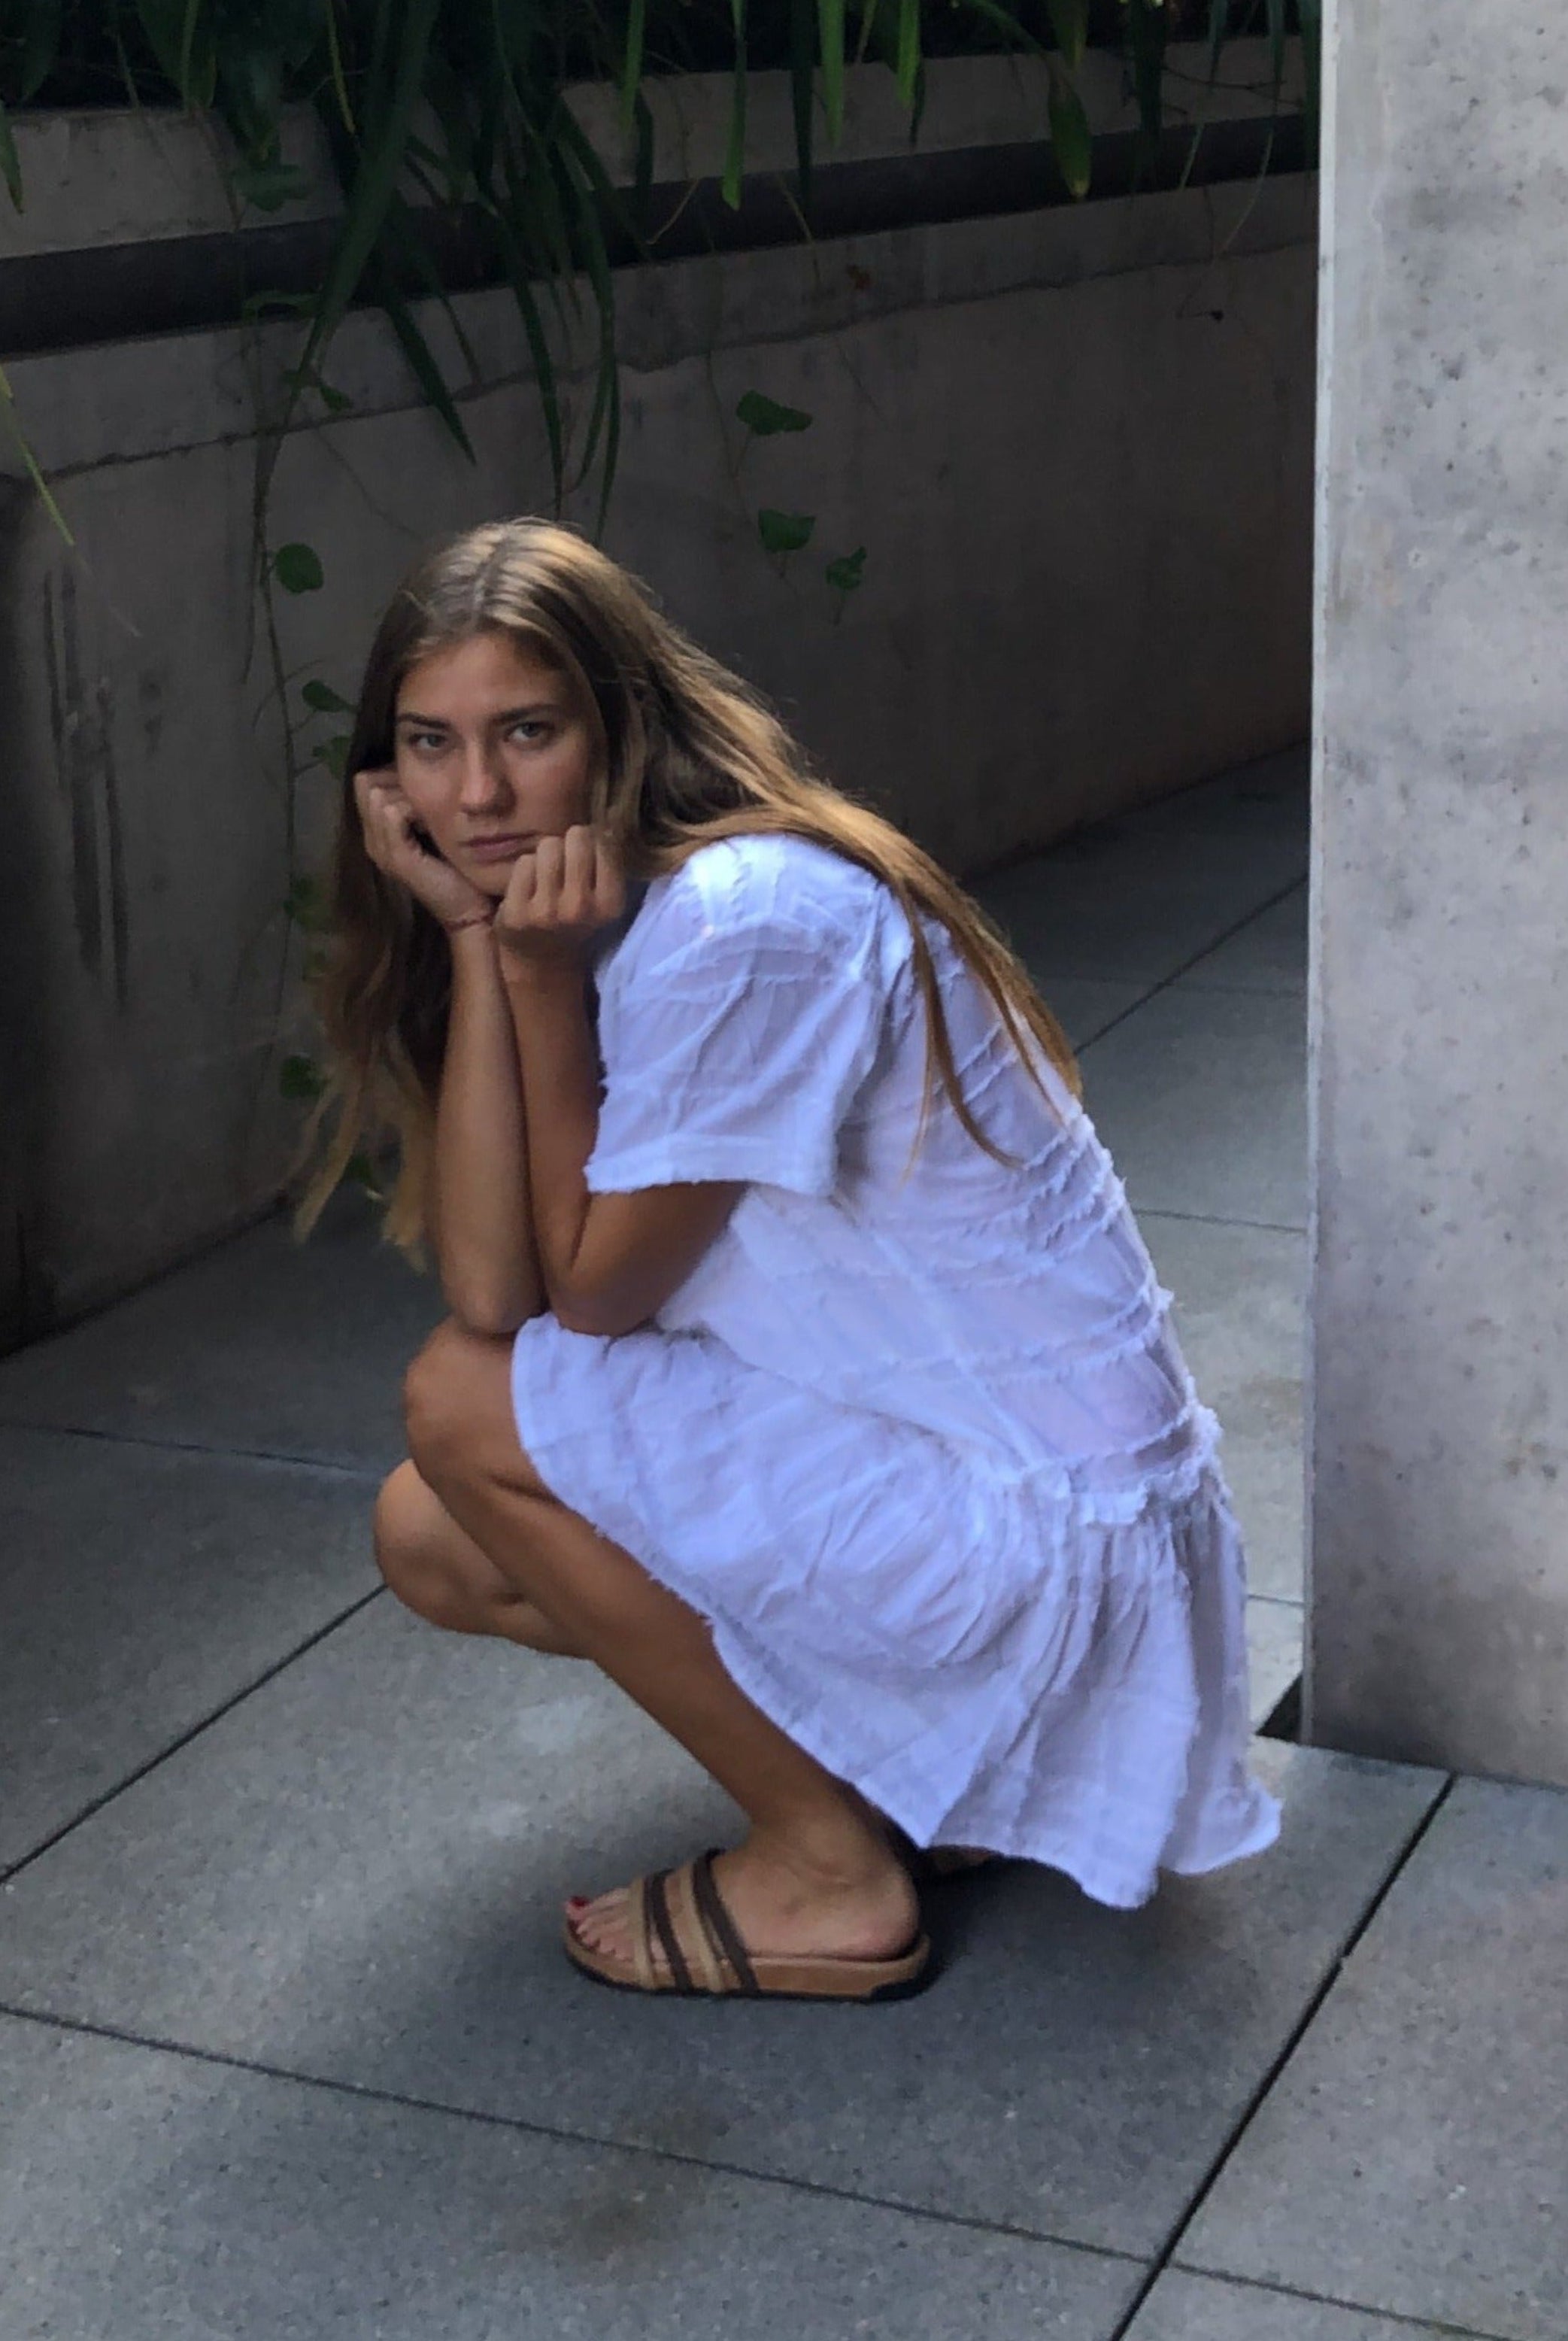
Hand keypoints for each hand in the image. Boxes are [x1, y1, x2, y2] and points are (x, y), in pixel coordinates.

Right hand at [353, 767, 493, 935]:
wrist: (469, 907)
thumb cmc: (457, 866)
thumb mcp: (434, 825)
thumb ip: (421, 802)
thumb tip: (420, 767)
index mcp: (378, 831)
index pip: (366, 780)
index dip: (394, 774)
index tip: (422, 789)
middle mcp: (372, 839)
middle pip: (366, 782)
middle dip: (399, 780)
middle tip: (427, 798)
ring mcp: (381, 850)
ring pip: (378, 793)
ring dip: (409, 794)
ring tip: (431, 813)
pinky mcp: (396, 858)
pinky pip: (392, 812)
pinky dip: (414, 808)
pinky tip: (432, 822)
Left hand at [493, 824, 625, 973]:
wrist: (543, 964)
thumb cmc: (575, 920)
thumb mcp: (602, 896)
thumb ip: (607, 859)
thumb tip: (606, 814)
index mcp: (610, 903)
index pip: (603, 841)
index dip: (593, 845)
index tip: (587, 864)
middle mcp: (580, 907)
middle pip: (575, 837)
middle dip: (569, 847)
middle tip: (564, 870)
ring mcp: (546, 911)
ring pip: (547, 846)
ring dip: (546, 858)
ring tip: (546, 881)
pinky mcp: (517, 913)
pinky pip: (523, 863)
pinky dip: (525, 872)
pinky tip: (528, 892)